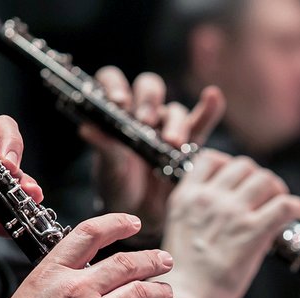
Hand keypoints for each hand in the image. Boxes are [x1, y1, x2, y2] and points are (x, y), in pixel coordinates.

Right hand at [0, 213, 174, 297]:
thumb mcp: (28, 296)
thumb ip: (57, 282)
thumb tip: (79, 277)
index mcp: (54, 274)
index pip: (90, 234)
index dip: (116, 224)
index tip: (133, 223)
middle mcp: (79, 290)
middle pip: (126, 263)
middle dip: (151, 259)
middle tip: (163, 260)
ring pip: (141, 293)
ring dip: (160, 291)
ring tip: (166, 291)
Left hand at [80, 66, 225, 241]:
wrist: (138, 214)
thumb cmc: (118, 186)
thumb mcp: (108, 169)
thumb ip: (103, 146)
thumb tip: (86, 128)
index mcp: (116, 113)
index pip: (113, 81)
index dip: (116, 86)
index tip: (120, 103)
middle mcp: (142, 113)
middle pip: (149, 89)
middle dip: (149, 102)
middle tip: (146, 122)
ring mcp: (167, 126)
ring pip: (174, 111)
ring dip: (175, 123)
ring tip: (173, 143)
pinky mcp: (189, 144)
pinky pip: (201, 122)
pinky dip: (208, 110)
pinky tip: (212, 96)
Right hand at [156, 152, 299, 297]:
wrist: (183, 297)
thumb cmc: (179, 273)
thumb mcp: (177, 228)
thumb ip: (196, 212)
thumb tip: (223, 210)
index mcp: (187, 197)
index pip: (211, 159)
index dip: (229, 165)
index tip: (236, 180)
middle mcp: (210, 198)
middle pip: (244, 166)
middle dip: (256, 178)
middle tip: (263, 196)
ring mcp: (233, 213)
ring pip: (266, 180)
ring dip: (277, 190)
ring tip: (280, 204)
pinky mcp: (253, 232)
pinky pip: (285, 205)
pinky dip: (296, 207)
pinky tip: (298, 214)